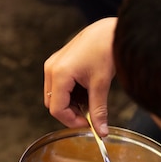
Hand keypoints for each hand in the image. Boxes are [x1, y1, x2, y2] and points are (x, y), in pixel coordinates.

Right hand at [43, 17, 116, 136]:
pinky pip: (58, 86)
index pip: (57, 109)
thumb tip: (101, 132)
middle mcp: (51, 69)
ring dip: (72, 104)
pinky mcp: (58, 63)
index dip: (72, 121)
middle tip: (90, 114)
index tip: (89, 124)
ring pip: (55, 96)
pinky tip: (87, 90)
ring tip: (91, 100)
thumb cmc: (105, 50)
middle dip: (71, 113)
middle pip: (53, 104)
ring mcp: (53, 65)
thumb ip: (99, 110)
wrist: (109, 29)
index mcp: (59, 73)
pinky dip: (71, 94)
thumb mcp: (102, 84)